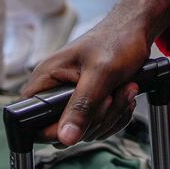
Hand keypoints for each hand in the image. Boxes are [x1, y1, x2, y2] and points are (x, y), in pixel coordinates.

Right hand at [22, 0, 169, 145]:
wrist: (138, 30)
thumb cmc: (117, 39)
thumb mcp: (100, 73)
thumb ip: (82, 106)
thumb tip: (65, 138)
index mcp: (47, 78)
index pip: (32, 120)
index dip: (55, 130)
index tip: (82, 121)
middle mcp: (55, 89)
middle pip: (63, 131)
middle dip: (95, 119)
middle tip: (111, 96)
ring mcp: (73, 97)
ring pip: (85, 129)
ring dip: (111, 115)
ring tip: (123, 90)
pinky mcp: (90, 102)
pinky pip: (99, 124)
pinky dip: (116, 114)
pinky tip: (125, 95)